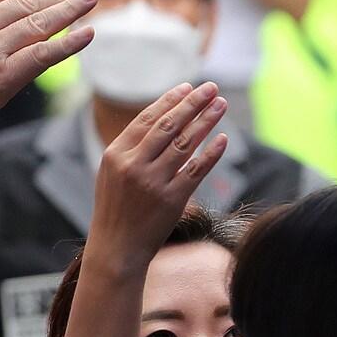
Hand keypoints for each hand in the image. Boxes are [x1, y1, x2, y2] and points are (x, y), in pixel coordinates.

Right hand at [62, 83, 227, 336]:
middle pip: (168, 125)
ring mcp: (153, 182)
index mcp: (115, 155)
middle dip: (192, 103)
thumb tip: (163, 120)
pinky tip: (223, 139)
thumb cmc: (115, 209)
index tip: (188, 87)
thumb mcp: (112, 174)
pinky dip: (211, 153)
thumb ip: (132, 149)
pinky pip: (197, 170)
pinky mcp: (172, 199)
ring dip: (206, 121)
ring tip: (221, 104)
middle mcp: (133, 165)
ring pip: (185, 143)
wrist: (116, 249)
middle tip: (211, 87)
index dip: (169, 100)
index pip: (146, 119)